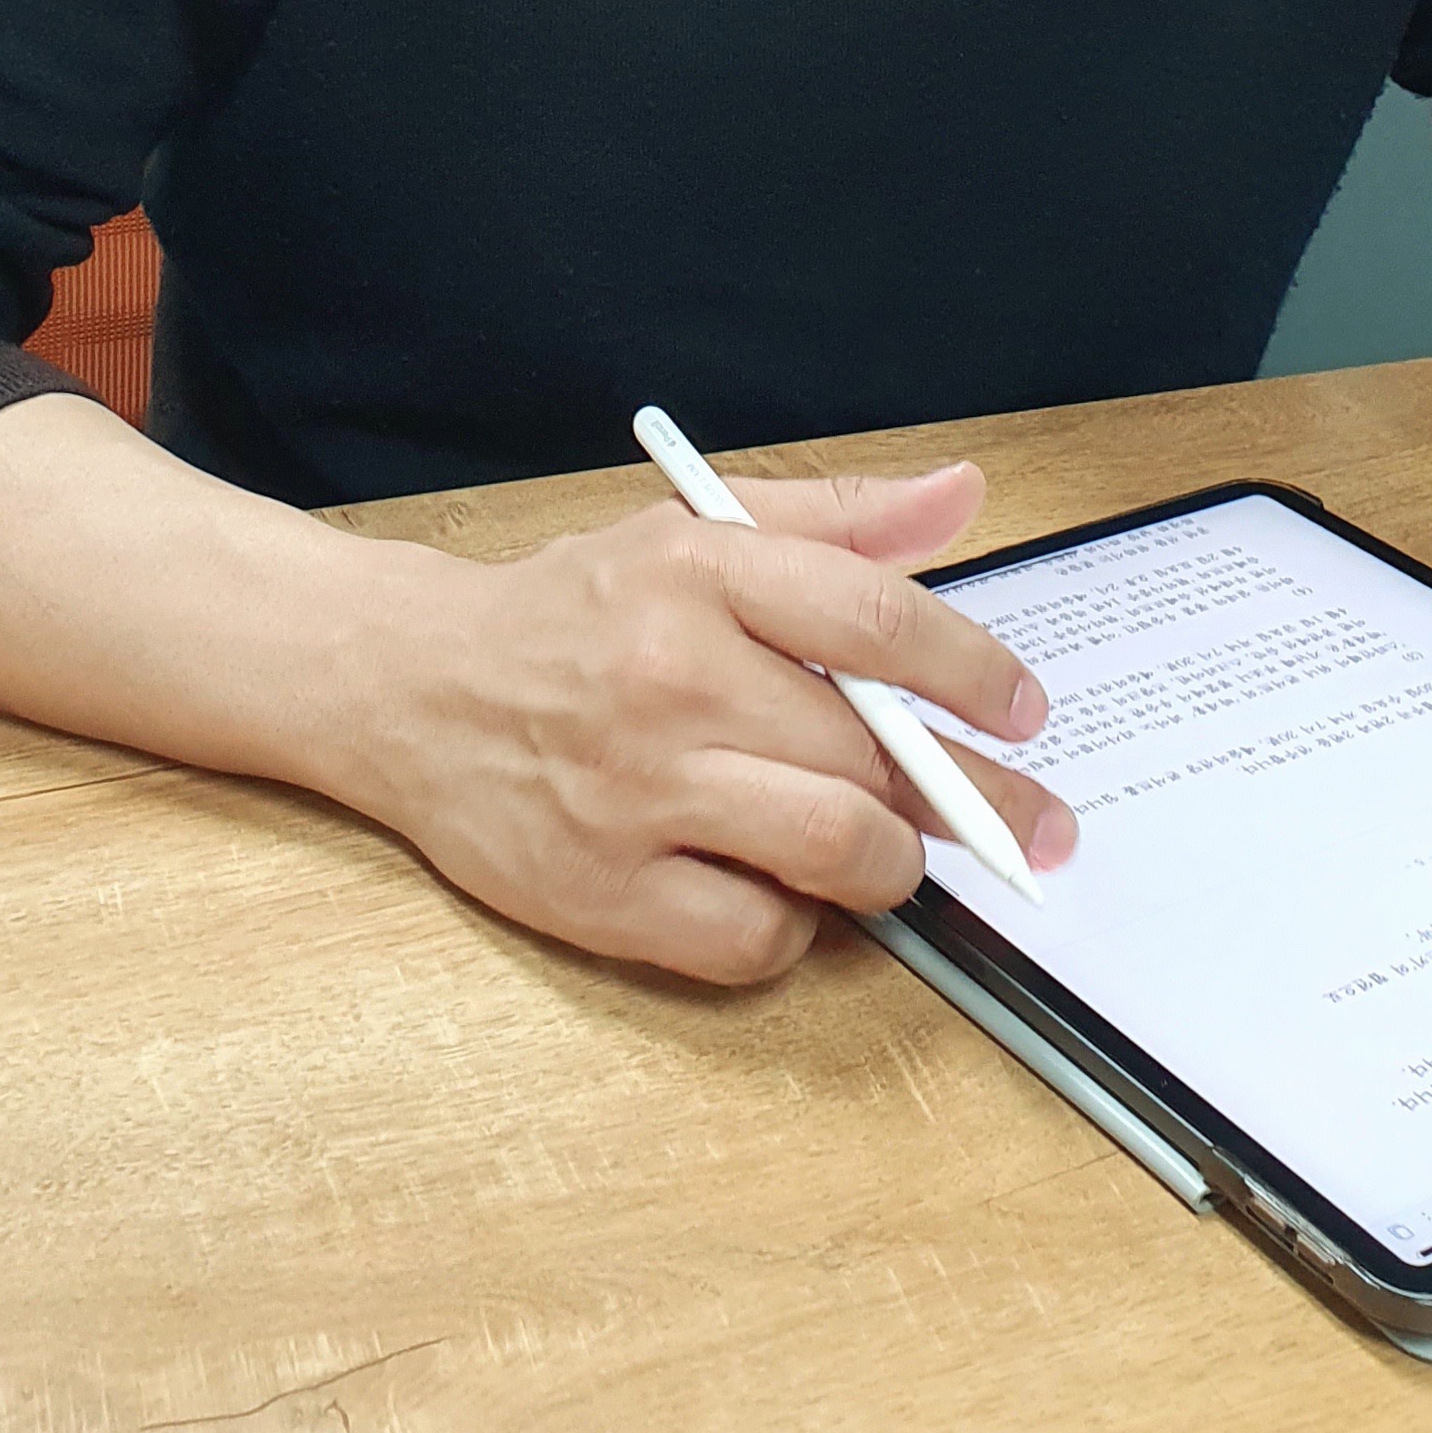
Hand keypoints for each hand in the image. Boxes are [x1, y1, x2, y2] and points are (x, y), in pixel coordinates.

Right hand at [342, 462, 1074, 985]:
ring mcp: (637, 794)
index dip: (974, 672)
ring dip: (890, 864)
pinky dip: (792, 927)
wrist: (409, 686)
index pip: (878, 622)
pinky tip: (778, 886)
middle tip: (1018, 824)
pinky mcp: (605, 894)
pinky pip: (756, 938)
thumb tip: (963, 494)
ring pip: (835, 853)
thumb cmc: (571, 611)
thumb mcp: (694, 533)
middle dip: (967, 799)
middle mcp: (671, 679)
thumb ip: (836, 517)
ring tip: (892, 851)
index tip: (1022, 710)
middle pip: (871, 754)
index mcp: (700, 573)